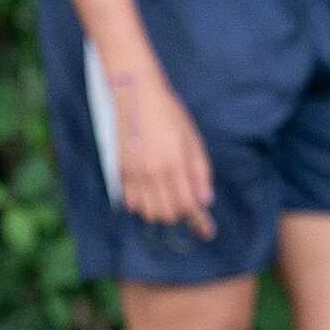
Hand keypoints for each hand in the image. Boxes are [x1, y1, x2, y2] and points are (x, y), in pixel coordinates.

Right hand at [111, 67, 214, 239]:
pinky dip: (143, 205)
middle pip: (168, 213)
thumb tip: (205, 201)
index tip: (208, 232)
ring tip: (169, 198)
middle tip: (187, 204)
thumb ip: (200, 172)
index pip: (188, 204)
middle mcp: (153, 172)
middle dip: (181, 215)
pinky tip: (151, 194)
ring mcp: (134, 173)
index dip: (200, 221)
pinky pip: (131, 202)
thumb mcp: (193, 140)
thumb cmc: (170, 116)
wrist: (137, 97)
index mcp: (174, 163)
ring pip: (148, 212)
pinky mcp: (121, 171)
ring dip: (161, 212)